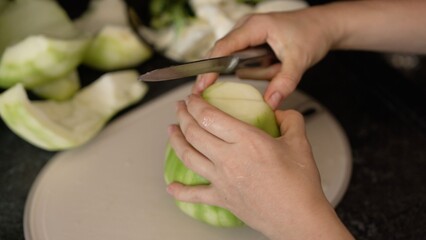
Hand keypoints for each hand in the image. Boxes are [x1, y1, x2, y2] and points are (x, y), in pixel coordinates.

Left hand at [167, 94, 352, 239]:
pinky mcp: (222, 198)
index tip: (192, 97)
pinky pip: (195, 195)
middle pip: (193, 133)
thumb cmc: (300, 184)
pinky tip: (171, 188)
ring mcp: (222, 180)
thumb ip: (290, 120)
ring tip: (171, 130)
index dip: (195, 103)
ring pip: (188, 157)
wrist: (299, 218)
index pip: (209, 116)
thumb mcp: (300, 142)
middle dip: (182, 115)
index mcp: (247, 141)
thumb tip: (280, 112)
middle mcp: (229, 159)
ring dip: (175, 141)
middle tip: (180, 108)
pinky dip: (180, 191)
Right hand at [192, 8, 334, 108]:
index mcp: (254, 26)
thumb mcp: (300, 61)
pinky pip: (244, 59)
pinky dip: (255, 68)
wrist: (323, 26)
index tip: (201, 86)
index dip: (210, 68)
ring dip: (252, 69)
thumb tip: (270, 102)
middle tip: (214, 91)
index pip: (223, 48)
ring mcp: (248, 33)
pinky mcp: (252, 42)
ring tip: (274, 66)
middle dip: (221, 72)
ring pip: (235, 58)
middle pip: (223, 53)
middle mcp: (246, 27)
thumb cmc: (311, 34)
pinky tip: (273, 65)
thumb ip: (285, 82)